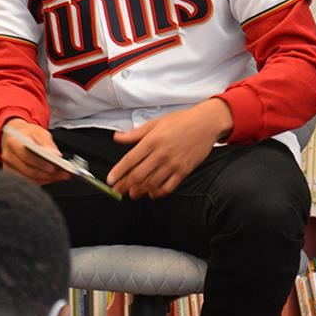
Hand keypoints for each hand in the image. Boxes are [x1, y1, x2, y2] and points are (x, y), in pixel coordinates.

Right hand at [1, 119, 70, 185]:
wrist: (16, 136)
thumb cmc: (28, 134)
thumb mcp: (39, 132)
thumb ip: (47, 144)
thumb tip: (56, 155)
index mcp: (13, 142)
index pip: (26, 155)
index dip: (40, 163)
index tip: (54, 167)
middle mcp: (8, 156)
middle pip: (28, 170)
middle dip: (47, 174)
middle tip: (63, 173)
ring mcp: (8, 167)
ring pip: (29, 179)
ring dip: (47, 179)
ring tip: (61, 175)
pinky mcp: (12, 175)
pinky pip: (29, 182)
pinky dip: (42, 181)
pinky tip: (52, 177)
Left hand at [108, 99, 232, 199]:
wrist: (205, 123)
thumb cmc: (181, 121)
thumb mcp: (155, 123)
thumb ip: (134, 133)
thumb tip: (117, 137)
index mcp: (151, 140)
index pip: (129, 160)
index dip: (118, 172)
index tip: (111, 180)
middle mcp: (161, 154)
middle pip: (138, 175)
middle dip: (124, 185)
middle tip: (117, 190)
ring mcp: (173, 163)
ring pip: (151, 183)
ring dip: (139, 191)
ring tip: (132, 193)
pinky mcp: (184, 171)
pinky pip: (168, 187)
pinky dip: (158, 192)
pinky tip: (152, 193)